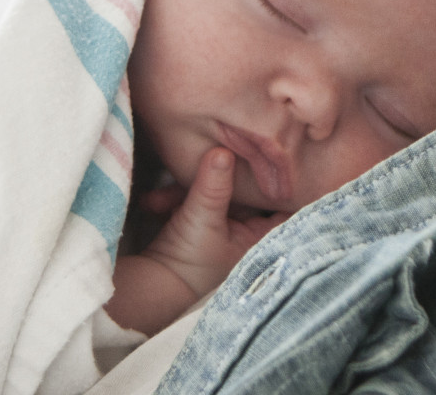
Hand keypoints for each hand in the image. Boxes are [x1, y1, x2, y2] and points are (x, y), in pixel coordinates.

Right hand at [140, 148, 290, 298]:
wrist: (150, 285)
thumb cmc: (188, 261)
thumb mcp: (203, 218)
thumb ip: (213, 184)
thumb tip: (223, 149)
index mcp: (260, 234)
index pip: (285, 202)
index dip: (283, 180)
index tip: (274, 153)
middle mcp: (245, 229)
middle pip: (244, 190)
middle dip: (222, 175)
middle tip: (214, 153)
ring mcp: (222, 224)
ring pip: (214, 191)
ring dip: (185, 189)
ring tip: (161, 199)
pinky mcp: (198, 221)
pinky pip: (192, 197)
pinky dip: (173, 198)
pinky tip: (152, 203)